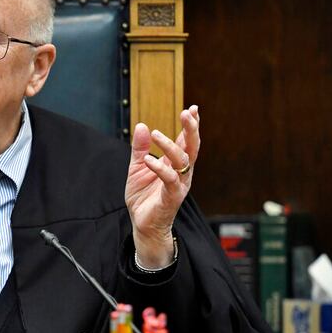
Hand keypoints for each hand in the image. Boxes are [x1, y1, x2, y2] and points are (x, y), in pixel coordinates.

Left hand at [124, 105, 200, 267]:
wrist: (143, 224)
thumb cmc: (144, 196)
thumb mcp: (137, 167)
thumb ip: (140, 148)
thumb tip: (141, 126)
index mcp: (176, 164)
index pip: (186, 141)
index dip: (191, 126)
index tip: (193, 108)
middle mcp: (182, 173)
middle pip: (192, 148)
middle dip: (192, 130)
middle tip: (188, 113)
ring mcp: (179, 185)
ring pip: (182, 162)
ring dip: (170, 146)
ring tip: (156, 134)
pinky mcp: (172, 197)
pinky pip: (169, 180)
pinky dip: (160, 169)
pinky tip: (149, 160)